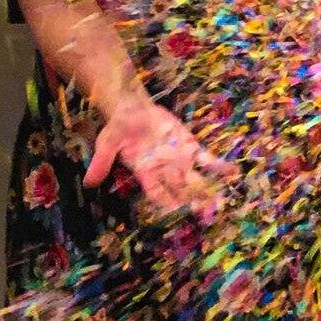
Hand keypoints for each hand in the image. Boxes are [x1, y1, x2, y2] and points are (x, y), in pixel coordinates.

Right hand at [84, 96, 236, 221]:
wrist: (132, 107)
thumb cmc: (119, 127)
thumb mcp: (107, 141)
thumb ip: (101, 161)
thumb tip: (87, 183)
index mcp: (145, 173)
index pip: (158, 194)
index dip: (166, 203)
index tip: (177, 212)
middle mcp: (164, 171)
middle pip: (181, 191)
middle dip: (193, 202)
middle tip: (207, 213)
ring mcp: (179, 160)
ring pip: (196, 180)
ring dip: (209, 190)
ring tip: (221, 201)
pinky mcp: (190, 147)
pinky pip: (207, 160)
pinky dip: (219, 167)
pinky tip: (232, 173)